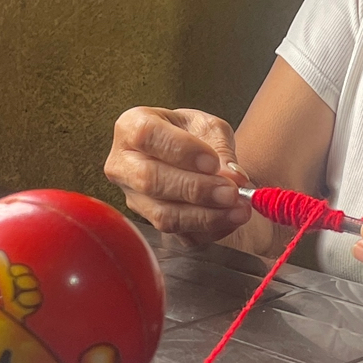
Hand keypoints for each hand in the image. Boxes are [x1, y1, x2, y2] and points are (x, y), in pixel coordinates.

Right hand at [105, 107, 251, 243]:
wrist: (191, 156)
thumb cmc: (193, 134)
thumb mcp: (209, 127)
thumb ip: (221, 147)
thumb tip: (233, 176)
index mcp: (131, 127)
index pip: (147, 136)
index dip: (181, 151)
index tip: (213, 162)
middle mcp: (123, 165)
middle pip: (150, 180)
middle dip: (196, 189)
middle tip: (231, 191)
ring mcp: (134, 198)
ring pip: (162, 215)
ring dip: (205, 216)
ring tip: (238, 209)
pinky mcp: (151, 223)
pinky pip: (178, 235)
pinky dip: (209, 229)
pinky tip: (230, 219)